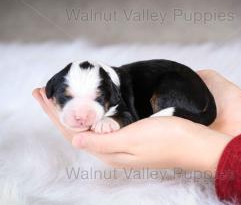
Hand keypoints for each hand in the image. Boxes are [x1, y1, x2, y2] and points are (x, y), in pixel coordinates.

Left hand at [32, 70, 240, 170]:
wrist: (195, 144)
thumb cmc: (168, 139)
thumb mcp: (133, 140)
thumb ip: (103, 142)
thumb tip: (76, 141)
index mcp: (110, 152)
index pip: (73, 132)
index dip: (55, 114)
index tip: (41, 95)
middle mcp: (113, 149)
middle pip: (78, 129)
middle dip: (60, 112)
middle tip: (45, 91)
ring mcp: (122, 143)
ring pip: (89, 127)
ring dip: (74, 112)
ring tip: (63, 98)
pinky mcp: (132, 136)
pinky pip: (103, 125)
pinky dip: (91, 114)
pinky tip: (90, 107)